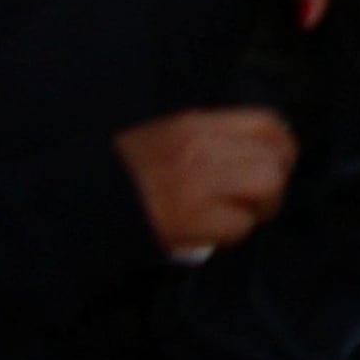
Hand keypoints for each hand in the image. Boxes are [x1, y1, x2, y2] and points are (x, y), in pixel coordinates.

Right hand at [117, 108, 297, 253]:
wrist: (77, 200)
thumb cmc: (123, 172)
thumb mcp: (164, 137)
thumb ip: (207, 138)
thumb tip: (252, 151)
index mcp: (194, 124)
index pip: (266, 125)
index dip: (283, 148)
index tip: (279, 164)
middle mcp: (201, 148)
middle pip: (274, 158)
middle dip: (277, 183)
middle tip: (260, 200)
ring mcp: (197, 183)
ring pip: (267, 187)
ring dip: (261, 208)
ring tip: (243, 217)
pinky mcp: (189, 219)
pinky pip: (238, 225)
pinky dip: (234, 234)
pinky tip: (216, 235)